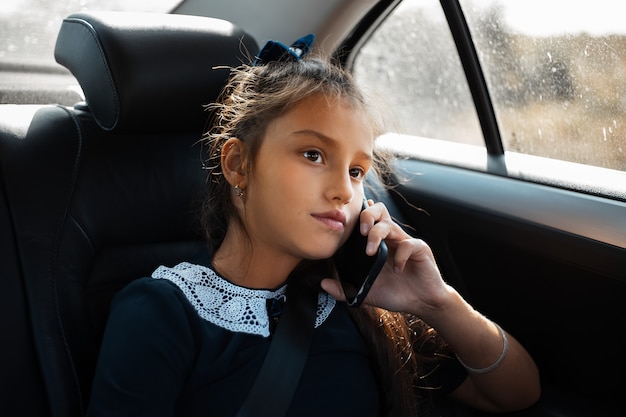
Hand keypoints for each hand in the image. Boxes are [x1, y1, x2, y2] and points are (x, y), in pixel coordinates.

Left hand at [321, 201, 452, 315]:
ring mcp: (406, 241)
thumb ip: (345, 290)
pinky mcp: (420, 249)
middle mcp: (391, 237)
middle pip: (379, 210)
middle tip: (360, 232)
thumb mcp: (366, 293)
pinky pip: (409, 244)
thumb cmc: (396, 293)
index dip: (357, 214)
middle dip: (367, 215)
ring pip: (390, 223)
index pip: (367, 218)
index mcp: (379, 243)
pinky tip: (398, 270)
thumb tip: (323, 284)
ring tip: (370, 252)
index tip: (346, 219)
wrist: (422, 303)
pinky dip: (400, 256)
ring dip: (376, 234)